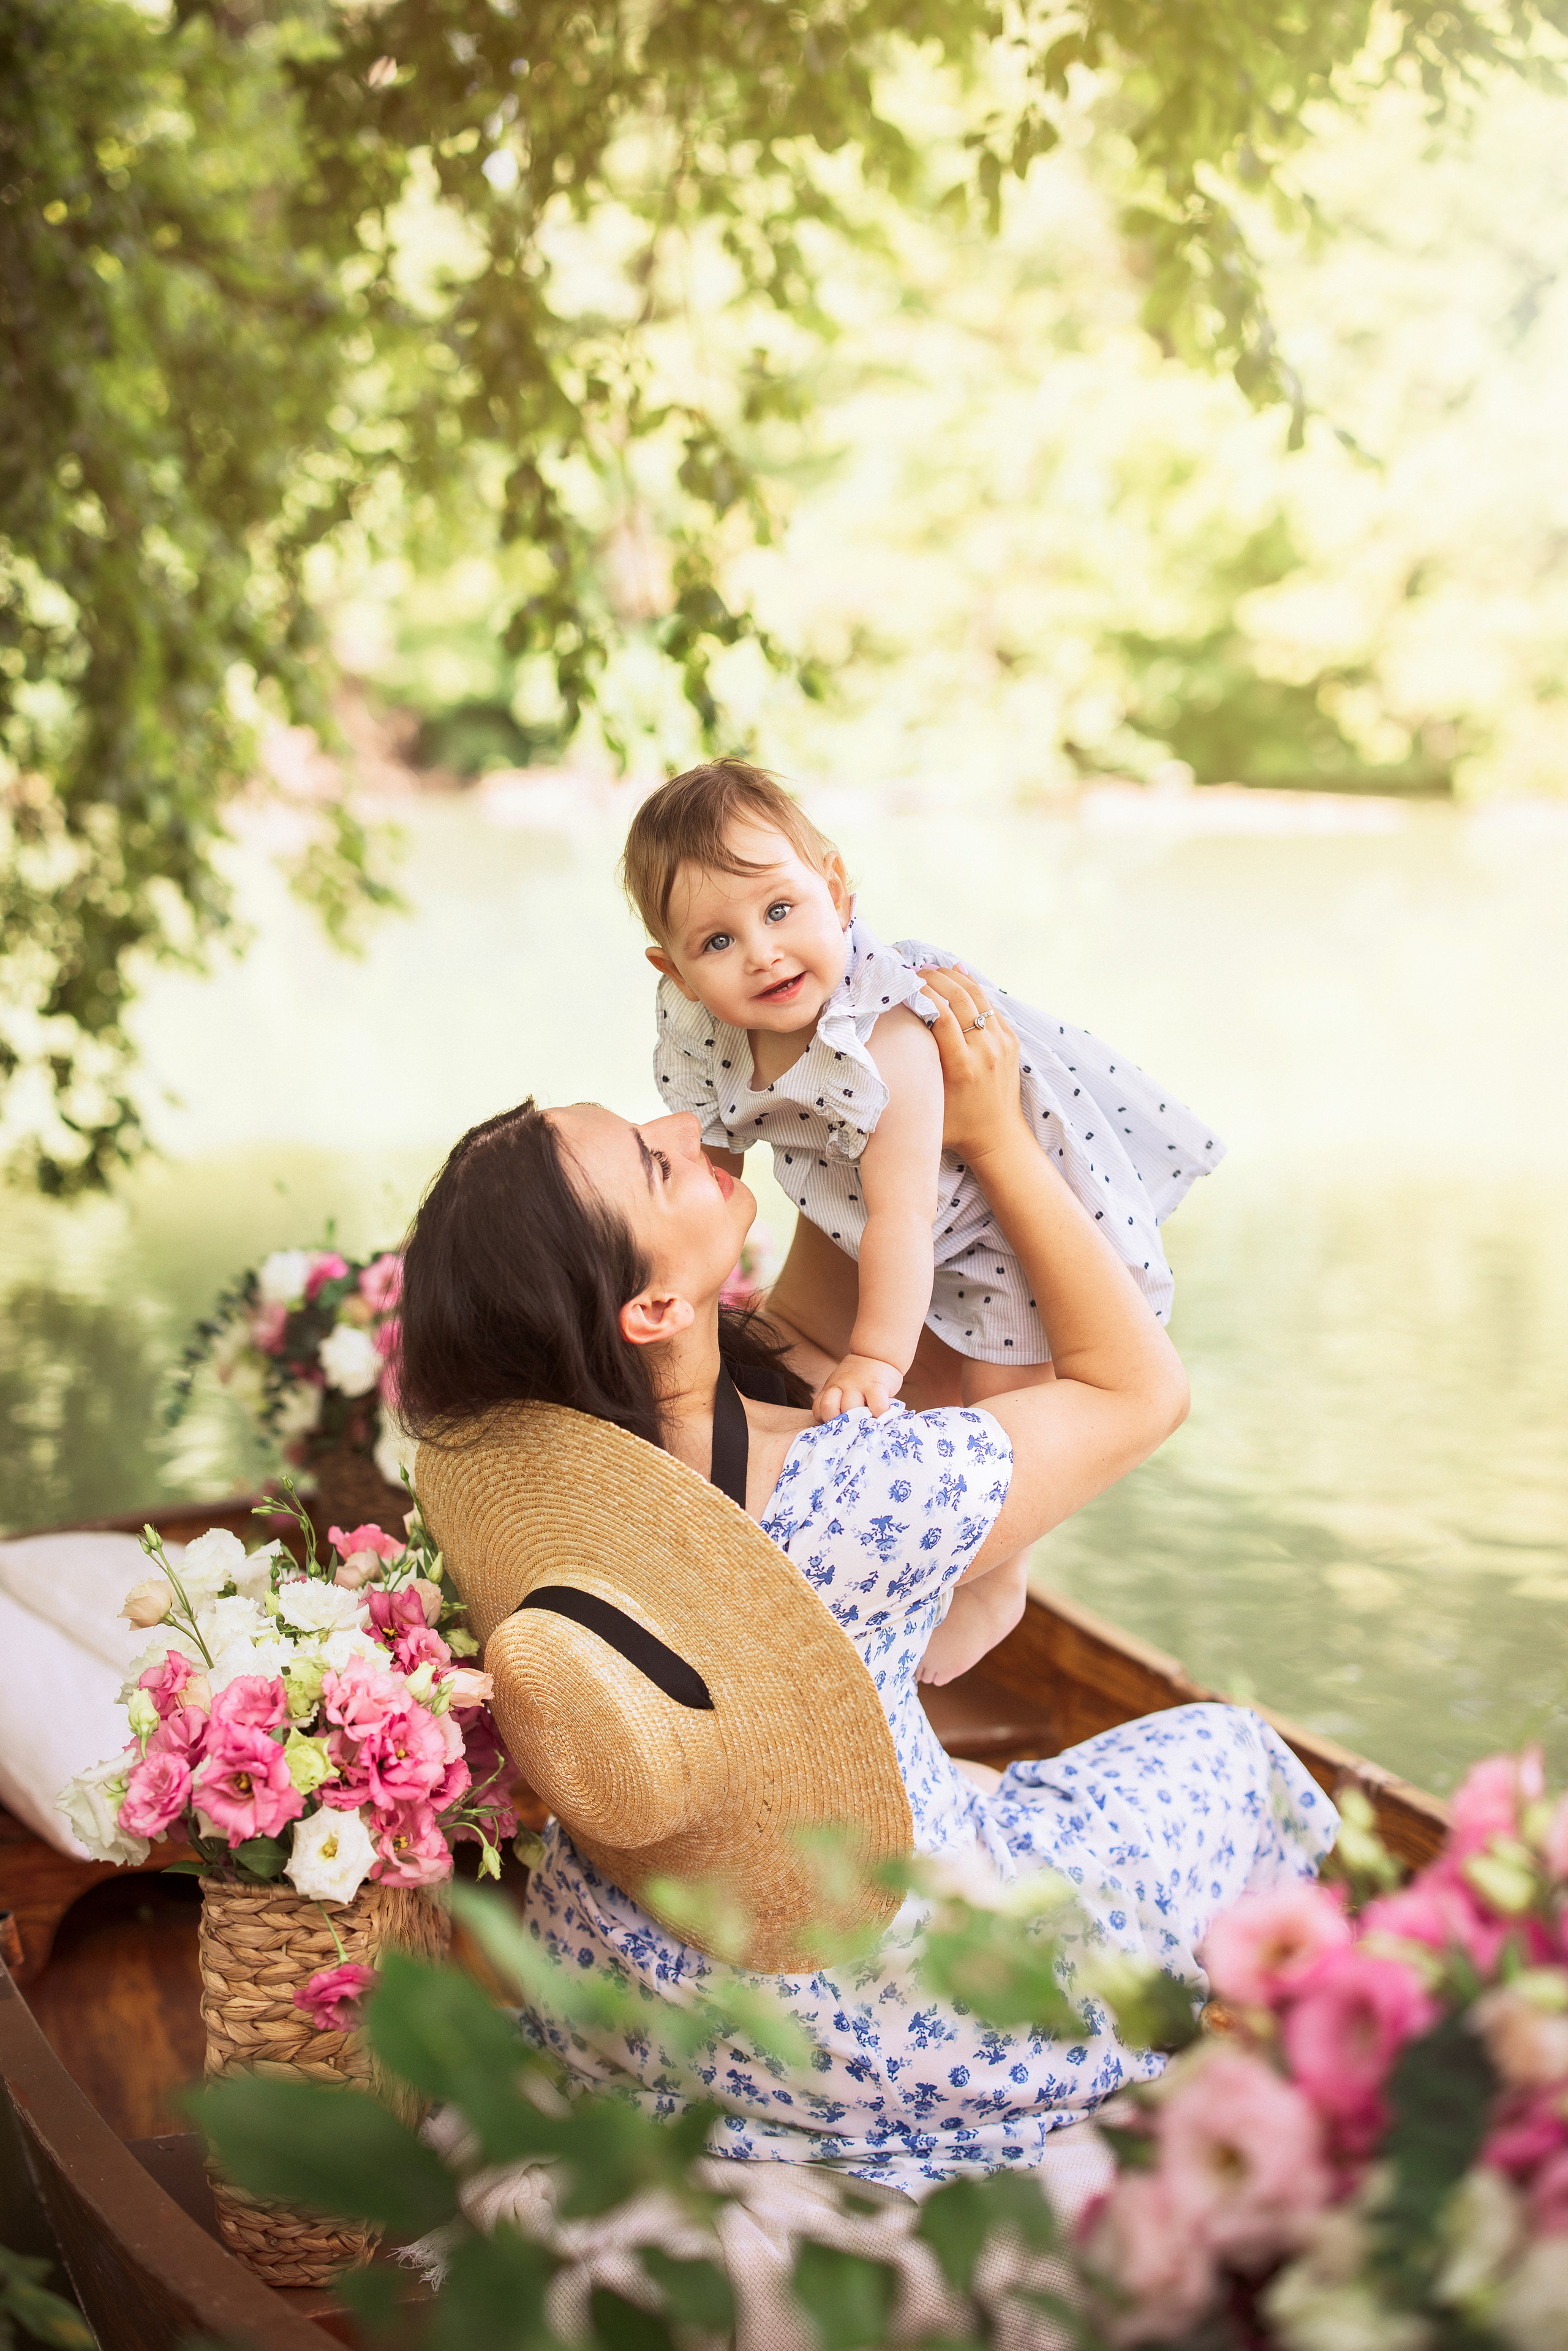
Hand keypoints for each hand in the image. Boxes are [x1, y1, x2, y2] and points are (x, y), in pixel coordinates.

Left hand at [815, 1353, 903, 1421]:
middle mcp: (841, 1385)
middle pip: (830, 1409)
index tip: (839, 1424)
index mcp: (831, 1388)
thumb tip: (841, 1428)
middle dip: (841, 1422)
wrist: (876, 1353)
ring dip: (860, 1420)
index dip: (827, 1421)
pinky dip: (880, 1414)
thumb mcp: (840, 1384)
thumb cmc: (858, 1377)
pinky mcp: (877, 1386)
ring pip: (850, 1409)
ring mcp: (858, 1385)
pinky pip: (876, 1406)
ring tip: (868, 1421)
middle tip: (853, 1425)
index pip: (818, 1410)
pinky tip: (882, 1414)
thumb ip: (837, 1401)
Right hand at [917, 966, 1023, 1163]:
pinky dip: (973, 988)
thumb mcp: (927, 1106)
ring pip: (978, 996)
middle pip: (961, 998)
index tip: (905, 983)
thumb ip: (910, 1078)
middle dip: (935, 979)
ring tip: (932, 969)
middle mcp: (986, 1051)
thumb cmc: (956, 1127)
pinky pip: (990, 1006)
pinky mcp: (1011, 1042)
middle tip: (914, 971)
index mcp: (963, 1067)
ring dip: (954, 977)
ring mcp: (1002, 1044)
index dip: (923, 993)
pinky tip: (957, 975)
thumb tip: (883, 1048)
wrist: (999, 1138)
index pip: (943, 1016)